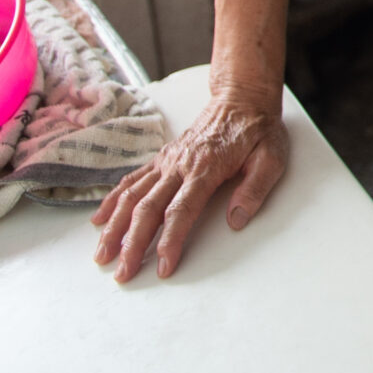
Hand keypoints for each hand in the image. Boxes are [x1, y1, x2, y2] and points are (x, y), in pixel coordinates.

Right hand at [92, 86, 289, 280]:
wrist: (241, 99)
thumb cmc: (257, 130)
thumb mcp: (271, 158)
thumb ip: (254, 190)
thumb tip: (236, 221)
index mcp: (206, 168)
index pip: (181, 210)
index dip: (170, 240)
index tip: (163, 266)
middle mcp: (180, 165)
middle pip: (148, 208)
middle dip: (132, 244)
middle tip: (123, 274)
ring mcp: (167, 162)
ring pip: (132, 196)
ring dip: (114, 227)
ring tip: (102, 255)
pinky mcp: (162, 159)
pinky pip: (132, 180)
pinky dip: (112, 200)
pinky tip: (100, 220)